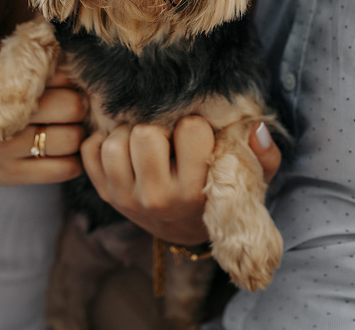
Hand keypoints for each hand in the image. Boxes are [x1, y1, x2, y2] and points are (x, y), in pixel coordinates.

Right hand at [0, 68, 85, 186]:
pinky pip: (65, 170)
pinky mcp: (15, 177)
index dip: (71, 79)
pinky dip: (71, 161)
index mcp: (5, 86)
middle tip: (70, 108)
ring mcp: (11, 151)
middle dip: (77, 105)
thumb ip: (23, 59)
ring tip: (63, 129)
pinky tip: (58, 153)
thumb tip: (61, 44)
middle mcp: (9, 119)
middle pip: (71, 107)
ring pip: (71, 140)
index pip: (62, 76)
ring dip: (75, 134)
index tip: (66, 85)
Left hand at [81, 116, 281, 245]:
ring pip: (113, 143)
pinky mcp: (104, 193)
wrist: (185, 230)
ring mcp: (125, 198)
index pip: (191, 130)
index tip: (196, 134)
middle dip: (157, 126)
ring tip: (144, 140)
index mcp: (195, 190)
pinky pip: (89, 150)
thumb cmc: (219, 193)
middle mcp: (157, 198)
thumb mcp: (253, 179)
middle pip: (145, 135)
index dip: (194, 125)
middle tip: (166, 134)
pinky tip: (124, 148)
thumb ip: (264, 154)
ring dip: (128, 133)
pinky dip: (102, 141)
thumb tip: (255, 128)